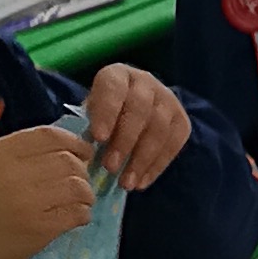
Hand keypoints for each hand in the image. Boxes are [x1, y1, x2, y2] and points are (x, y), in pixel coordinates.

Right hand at [0, 123, 98, 258]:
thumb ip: (13, 153)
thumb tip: (57, 147)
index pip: (49, 135)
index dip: (73, 141)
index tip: (81, 150)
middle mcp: (14, 173)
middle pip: (68, 160)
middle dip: (82, 169)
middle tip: (80, 179)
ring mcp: (29, 202)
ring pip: (77, 186)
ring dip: (85, 192)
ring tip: (81, 200)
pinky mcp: (39, 229)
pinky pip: (76, 213)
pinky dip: (83, 213)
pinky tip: (76, 216)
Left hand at [81, 64, 189, 189]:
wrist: (129, 114)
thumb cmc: (101, 118)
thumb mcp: (88, 115)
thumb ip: (84, 127)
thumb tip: (76, 153)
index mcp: (117, 75)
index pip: (113, 88)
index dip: (106, 112)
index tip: (98, 138)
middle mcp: (145, 82)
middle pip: (140, 109)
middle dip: (124, 141)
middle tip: (110, 167)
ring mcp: (167, 100)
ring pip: (159, 128)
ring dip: (141, 159)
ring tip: (126, 184)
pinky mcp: (181, 121)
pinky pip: (173, 144)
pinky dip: (157, 166)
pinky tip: (141, 182)